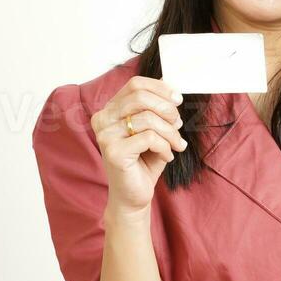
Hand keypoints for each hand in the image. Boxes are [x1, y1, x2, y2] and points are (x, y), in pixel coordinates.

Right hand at [92, 75, 185, 214]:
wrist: (134, 196)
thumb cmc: (144, 162)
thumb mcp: (154, 130)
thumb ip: (159, 111)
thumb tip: (173, 96)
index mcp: (110, 109)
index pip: (135, 84)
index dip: (160, 88)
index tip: (177, 100)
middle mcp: (103, 119)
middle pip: (140, 97)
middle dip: (167, 110)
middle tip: (178, 125)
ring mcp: (105, 135)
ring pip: (148, 118)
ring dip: (170, 133)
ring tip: (176, 145)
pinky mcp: (114, 152)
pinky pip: (149, 138)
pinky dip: (165, 147)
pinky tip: (167, 156)